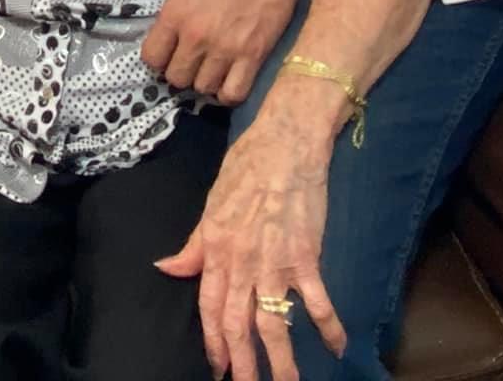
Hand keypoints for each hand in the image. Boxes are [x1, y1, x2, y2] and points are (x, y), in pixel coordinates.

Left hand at [143, 0, 306, 102]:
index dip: (158, 60)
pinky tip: (230, 80)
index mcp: (176, 14)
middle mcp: (197, 36)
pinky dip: (229, 93)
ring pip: (204, 88)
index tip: (168, 56)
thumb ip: (175, 12)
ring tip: (213, 69)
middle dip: (181, 73)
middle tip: (193, 63)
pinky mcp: (254, 55)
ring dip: (206, 81)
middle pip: (177, 78)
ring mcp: (226, 48)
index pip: (152, 57)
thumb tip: (170, 38)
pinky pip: (234, 93)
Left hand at [155, 113, 347, 380]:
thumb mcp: (211, 206)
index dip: (213, 342)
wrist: (285, 143)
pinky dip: (328, 326)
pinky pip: (317, 300)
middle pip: (239, 325)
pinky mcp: (306, 256)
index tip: (216, 369)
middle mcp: (242, 262)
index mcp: (216, 249)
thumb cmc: (246, 169)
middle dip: (242, 363)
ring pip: (274, 323)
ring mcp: (275, 262)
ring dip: (281, 360)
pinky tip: (336, 348)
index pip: (211, 308)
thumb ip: (193, 245)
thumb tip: (166, 269)